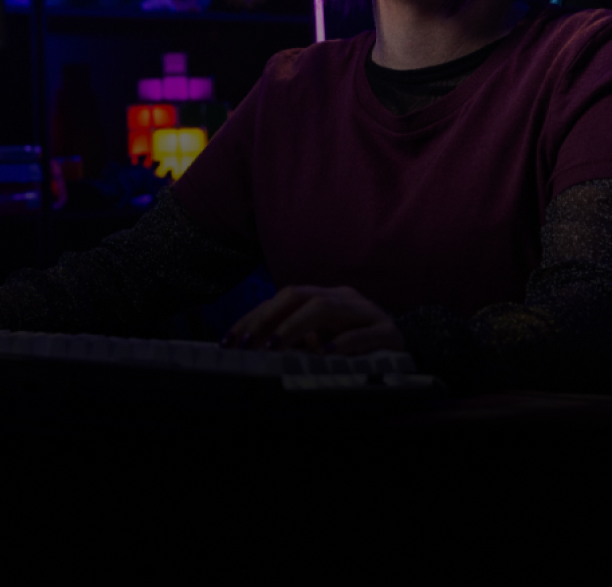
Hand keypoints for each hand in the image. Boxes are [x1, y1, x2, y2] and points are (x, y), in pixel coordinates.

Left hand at [219, 285, 404, 355]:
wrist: (417, 346)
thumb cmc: (362, 347)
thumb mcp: (325, 342)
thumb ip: (298, 342)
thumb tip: (256, 351)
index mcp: (327, 296)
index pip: (284, 297)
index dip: (256, 316)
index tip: (231, 339)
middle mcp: (345, 297)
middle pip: (300, 294)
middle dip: (268, 317)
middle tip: (247, 344)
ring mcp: (368, 311)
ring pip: (326, 307)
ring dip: (295, 326)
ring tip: (275, 347)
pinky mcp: (389, 333)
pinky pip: (363, 333)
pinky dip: (343, 343)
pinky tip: (326, 355)